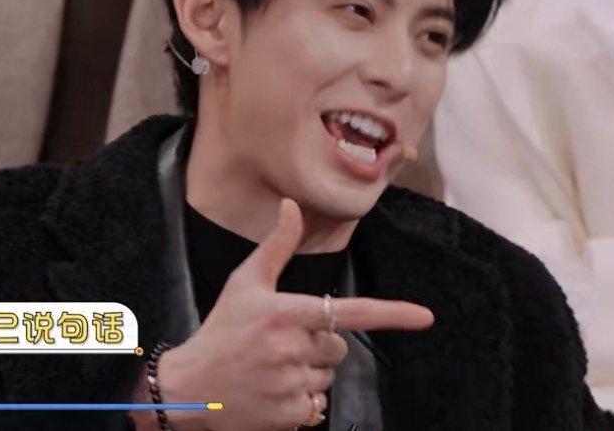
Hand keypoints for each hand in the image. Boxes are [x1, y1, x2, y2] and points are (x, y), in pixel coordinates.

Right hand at [156, 199, 433, 429]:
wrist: (189, 387)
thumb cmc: (221, 330)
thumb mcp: (245, 283)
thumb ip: (277, 245)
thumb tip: (291, 205)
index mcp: (285, 312)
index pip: (350, 312)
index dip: (391, 314)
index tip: (424, 317)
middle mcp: (291, 348)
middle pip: (338, 346)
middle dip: (319, 344)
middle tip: (281, 343)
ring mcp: (290, 384)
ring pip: (328, 377)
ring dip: (309, 373)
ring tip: (272, 368)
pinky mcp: (289, 415)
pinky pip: (319, 406)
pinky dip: (302, 401)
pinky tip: (273, 392)